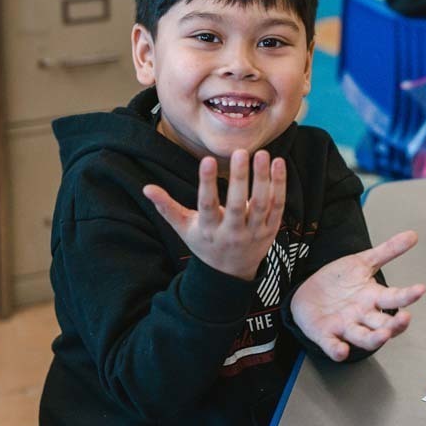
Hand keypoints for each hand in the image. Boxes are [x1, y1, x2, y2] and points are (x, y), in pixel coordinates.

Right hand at [143, 149, 285, 280]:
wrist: (231, 273)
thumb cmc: (205, 243)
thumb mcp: (184, 228)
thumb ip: (167, 207)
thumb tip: (146, 188)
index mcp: (209, 230)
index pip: (207, 205)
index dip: (206, 183)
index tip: (207, 159)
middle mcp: (232, 233)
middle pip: (236, 205)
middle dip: (239, 178)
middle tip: (240, 151)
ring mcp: (254, 232)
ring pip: (261, 204)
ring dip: (263, 178)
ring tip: (262, 153)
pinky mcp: (271, 230)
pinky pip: (277, 206)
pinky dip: (279, 185)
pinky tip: (278, 163)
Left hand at [290, 231, 425, 361]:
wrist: (308, 293)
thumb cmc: (339, 282)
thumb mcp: (362, 262)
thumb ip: (388, 251)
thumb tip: (412, 235)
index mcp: (373, 298)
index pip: (395, 298)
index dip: (408, 295)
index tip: (420, 289)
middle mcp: (363, 316)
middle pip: (384, 324)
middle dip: (396, 324)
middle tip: (404, 318)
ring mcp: (345, 327)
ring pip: (364, 338)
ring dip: (374, 339)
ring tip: (383, 335)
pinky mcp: (325, 335)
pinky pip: (333, 346)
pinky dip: (337, 350)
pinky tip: (342, 350)